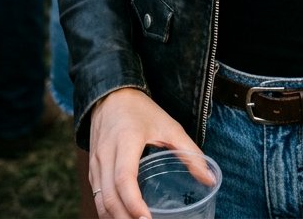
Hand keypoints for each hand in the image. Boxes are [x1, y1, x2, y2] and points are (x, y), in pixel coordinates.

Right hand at [89, 88, 212, 218]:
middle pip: (110, 196)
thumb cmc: (142, 111)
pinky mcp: (92, 168)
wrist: (111, 94)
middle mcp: (106, 153)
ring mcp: (96, 162)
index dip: (134, 203)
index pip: (124, 178)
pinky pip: (97, 195)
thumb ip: (189, 152)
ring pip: (100, 200)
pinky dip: (107, 211)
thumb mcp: (170, 126)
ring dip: (115, 218)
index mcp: (126, 140)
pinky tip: (121, 218)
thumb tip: (210, 179)